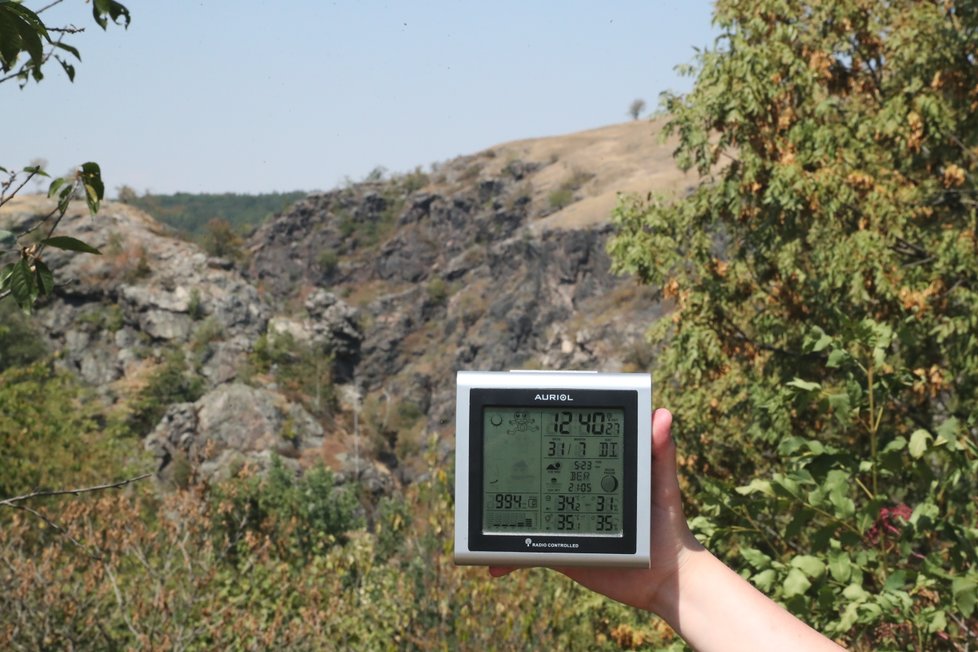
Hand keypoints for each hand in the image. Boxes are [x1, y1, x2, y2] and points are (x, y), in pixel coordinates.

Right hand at [489, 408, 702, 612]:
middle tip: (488, 462)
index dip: (543, 432)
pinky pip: (529, 553)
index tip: (522, 417)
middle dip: (510, 472)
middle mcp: (574, 493)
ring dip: (502, 513)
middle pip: (537, 479)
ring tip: (478, 510)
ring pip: (526, 514)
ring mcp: (564, 523)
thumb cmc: (669, 527)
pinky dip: (508, 559)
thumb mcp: (662, 485)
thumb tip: (662, 414)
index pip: (564, 449)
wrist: (667, 580)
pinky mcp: (560, 553)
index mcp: (594, 472)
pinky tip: (494, 566)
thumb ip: (660, 453)